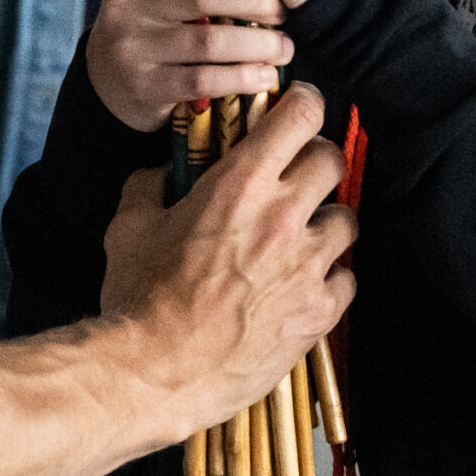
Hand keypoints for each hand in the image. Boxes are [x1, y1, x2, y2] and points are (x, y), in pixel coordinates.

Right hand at [87, 0, 292, 131]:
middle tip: (284, 10)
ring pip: (210, 41)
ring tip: (284, 48)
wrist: (108, 79)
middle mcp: (127, 1)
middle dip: (256, 1)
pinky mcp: (144, 84)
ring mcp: (132, 45)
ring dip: (258, 46)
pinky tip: (265, 76)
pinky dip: (242, 78)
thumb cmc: (150, 22)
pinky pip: (204, 80)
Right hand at [98, 84, 354, 433]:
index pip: (301, 114)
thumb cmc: (138, 298)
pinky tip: (305, 285)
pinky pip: (346, 280)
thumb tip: (161, 175)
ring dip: (326, 221)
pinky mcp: (318, 313)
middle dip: (315, 161)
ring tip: (302, 236)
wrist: (154, 372)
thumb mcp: (128, 227)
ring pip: (347, 219)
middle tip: (297, 175)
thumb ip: (150, 188)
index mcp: (239, 184)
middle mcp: (283, 216)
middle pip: (333, 160)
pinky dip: (330, 279)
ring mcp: (307, 266)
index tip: (298, 107)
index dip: (303, 102)